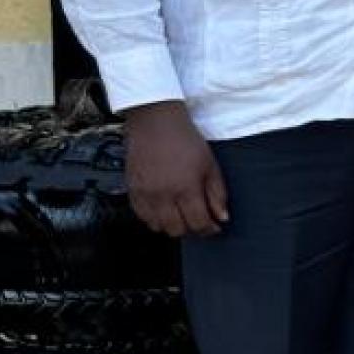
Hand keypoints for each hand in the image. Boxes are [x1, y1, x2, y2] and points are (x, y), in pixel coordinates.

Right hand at [122, 101, 226, 238]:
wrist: (155, 123)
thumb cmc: (185, 141)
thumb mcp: (211, 165)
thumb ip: (217, 194)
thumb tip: (222, 217)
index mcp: (185, 188)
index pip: (198, 223)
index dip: (209, 229)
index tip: (214, 227)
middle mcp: (162, 195)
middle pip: (177, 230)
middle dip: (192, 230)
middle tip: (199, 222)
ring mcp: (144, 195)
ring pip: (158, 227)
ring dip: (172, 226)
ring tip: (182, 216)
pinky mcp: (132, 191)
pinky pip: (141, 217)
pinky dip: (154, 219)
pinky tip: (164, 210)